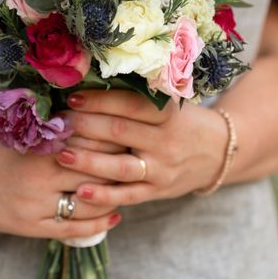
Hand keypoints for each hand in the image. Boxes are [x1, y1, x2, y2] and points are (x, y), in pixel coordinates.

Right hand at [0, 135, 122, 238]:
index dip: (114, 143)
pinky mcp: (33, 228)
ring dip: (114, 197)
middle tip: (138, 163)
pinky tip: (115, 216)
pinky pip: (74, 230)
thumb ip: (58, 132)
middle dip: (119, 170)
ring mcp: (37, 207)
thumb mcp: (25, 135)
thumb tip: (102, 124)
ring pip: (89, 205)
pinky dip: (99, 224)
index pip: (90, 146)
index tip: (131, 138)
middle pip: (94, 175)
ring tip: (128, 188)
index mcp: (40, 150)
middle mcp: (40, 180)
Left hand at [55, 90, 228, 206]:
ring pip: (122, 167)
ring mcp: (162, 169)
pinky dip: (104, 196)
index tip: (72, 97)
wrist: (218, 153)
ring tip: (61, 154)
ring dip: (89, 161)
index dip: (100, 100)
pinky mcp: (158, 192)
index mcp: (169, 114)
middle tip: (59, 123)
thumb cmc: (182, 122)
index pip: (131, 105)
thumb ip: (139, 98)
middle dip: (86, 126)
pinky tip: (80, 192)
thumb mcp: (171, 104)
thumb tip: (90, 82)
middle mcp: (167, 142)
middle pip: (121, 132)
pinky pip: (128, 196)